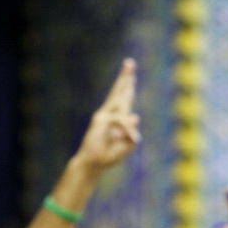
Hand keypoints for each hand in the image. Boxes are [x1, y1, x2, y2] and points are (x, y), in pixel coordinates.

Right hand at [73, 58, 140, 173]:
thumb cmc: (108, 156)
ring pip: (121, 104)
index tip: (131, 73)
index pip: (123, 99)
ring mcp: (102, 116)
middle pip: (118, 93)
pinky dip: (126, 127)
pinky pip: (119, 119)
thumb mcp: (126, 145)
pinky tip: (131, 136)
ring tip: (129, 69)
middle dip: (125, 78)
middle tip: (129, 63)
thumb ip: (131, 133)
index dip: (128, 86)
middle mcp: (107, 114)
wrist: (92, 164)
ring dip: (128, 92)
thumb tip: (135, 116)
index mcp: (114, 118)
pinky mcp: (100, 122)